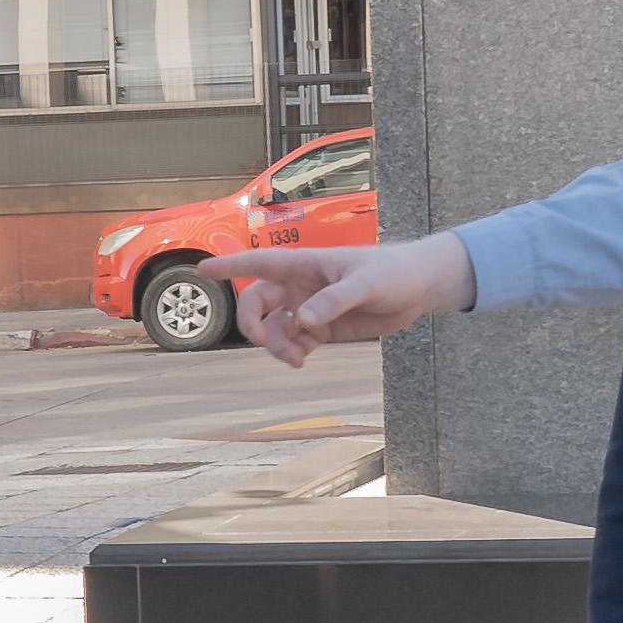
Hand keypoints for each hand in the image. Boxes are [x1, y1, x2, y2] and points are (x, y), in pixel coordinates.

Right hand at [209, 233, 474, 365]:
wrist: (420, 287)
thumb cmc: (393, 271)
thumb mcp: (366, 284)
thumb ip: (334, 301)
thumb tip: (303, 322)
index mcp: (306, 264)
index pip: (260, 262)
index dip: (230, 265)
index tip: (203, 270)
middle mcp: (302, 284)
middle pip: (259, 301)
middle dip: (253, 322)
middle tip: (263, 341)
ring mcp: (311, 306)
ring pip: (276, 327)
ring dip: (277, 345)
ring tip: (296, 359)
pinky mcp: (325, 326)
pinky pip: (297, 340)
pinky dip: (293, 352)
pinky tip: (303, 360)